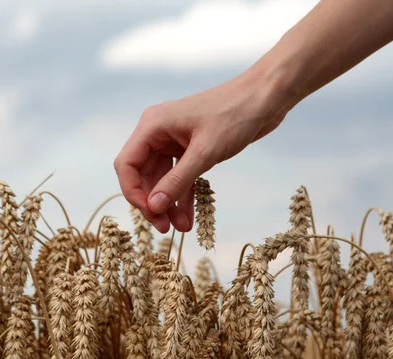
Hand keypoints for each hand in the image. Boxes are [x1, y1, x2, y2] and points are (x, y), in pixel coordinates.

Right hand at [114, 69, 292, 232]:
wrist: (265, 97)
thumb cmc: (235, 115)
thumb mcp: (205, 152)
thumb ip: (177, 181)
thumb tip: (153, 207)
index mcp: (152, 125)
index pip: (127, 164)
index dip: (133, 192)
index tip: (150, 214)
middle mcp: (157, 132)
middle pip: (143, 175)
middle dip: (153, 203)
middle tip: (166, 228)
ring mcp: (173, 140)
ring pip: (161, 179)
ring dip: (169, 203)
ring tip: (182, 228)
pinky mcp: (189, 147)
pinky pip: (179, 176)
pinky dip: (183, 195)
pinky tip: (189, 216)